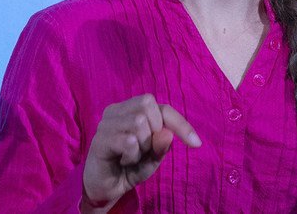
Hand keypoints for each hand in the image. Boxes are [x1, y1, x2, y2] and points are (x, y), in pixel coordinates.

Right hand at [81, 94, 201, 211]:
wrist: (105, 189)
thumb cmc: (129, 167)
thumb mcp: (153, 157)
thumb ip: (162, 145)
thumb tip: (167, 134)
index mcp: (131, 109)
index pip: (162, 107)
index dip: (181, 123)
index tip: (196, 143)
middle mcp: (116, 111)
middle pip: (149, 107)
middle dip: (154, 133)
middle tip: (142, 150)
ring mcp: (106, 123)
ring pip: (139, 122)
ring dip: (142, 146)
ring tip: (131, 157)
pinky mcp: (100, 139)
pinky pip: (128, 141)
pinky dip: (132, 155)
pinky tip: (122, 161)